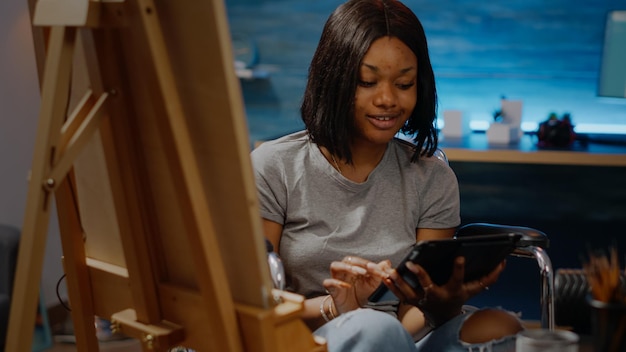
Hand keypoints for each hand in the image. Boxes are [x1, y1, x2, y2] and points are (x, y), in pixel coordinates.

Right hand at [322, 256, 385, 313]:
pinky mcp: (332, 291)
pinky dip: (336, 282)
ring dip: (347, 267)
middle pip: (347, 259)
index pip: (360, 260)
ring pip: (335, 266)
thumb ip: (379, 274)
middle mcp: (345, 272)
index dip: (370, 264)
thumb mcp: (373, 285)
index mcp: (355, 268)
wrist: (352, 312)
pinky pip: (328, 282)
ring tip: (358, 273)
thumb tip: (387, 262)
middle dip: (358, 263)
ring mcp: (337, 280)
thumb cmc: (362, 295)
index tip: (381, 272)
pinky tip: (347, 286)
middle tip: (368, 270)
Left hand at [383, 257, 504, 325]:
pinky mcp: (411, 301)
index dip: (459, 268)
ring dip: (400, 281)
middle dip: (420, 275)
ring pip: (409, 291)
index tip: (459, 256)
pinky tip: (384, 276)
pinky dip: (391, 286)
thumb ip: (489, 277)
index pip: (458, 278)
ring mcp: (422, 299)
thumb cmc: (459, 297)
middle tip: (411, 263)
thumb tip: (503, 263)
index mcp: (453, 290)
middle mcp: (437, 295)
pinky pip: (399, 294)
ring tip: (392, 270)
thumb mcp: (475, 289)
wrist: (444, 317)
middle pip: (427, 285)